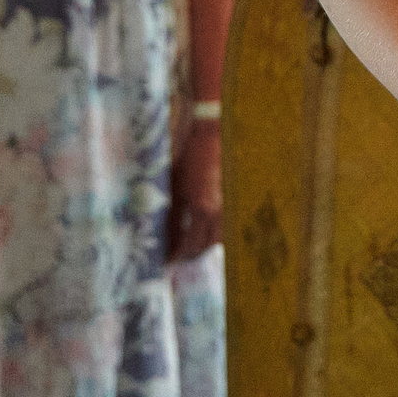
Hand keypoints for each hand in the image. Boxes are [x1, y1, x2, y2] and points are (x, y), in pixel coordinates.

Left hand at [170, 119, 222, 260]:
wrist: (214, 135)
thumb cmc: (190, 157)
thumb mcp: (175, 186)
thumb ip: (171, 214)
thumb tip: (164, 237)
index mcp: (203, 209)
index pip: (189, 246)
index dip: (176, 256)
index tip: (165, 261)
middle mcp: (220, 213)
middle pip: (204, 247)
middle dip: (188, 255)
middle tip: (174, 257)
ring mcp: (230, 208)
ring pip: (217, 240)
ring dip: (201, 246)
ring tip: (187, 246)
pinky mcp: (234, 202)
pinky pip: (224, 228)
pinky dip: (212, 235)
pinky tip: (202, 232)